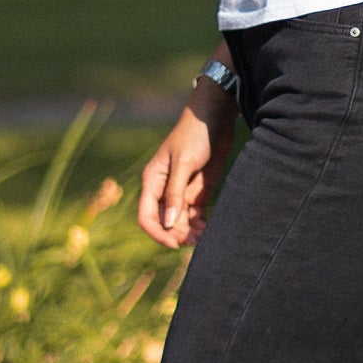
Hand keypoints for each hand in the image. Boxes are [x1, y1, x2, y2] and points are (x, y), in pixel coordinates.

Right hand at [138, 97, 233, 249]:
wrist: (215, 119)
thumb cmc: (194, 135)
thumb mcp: (183, 163)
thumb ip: (175, 193)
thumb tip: (168, 223)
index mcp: (153, 182)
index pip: (147, 217)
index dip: (158, 233)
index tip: (175, 243)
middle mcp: (164, 191)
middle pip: (165, 224)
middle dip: (178, 234)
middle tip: (197, 239)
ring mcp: (181, 193)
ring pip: (181, 223)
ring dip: (191, 232)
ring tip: (206, 235)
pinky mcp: (198, 192)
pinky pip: (196, 217)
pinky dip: (201, 225)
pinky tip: (210, 228)